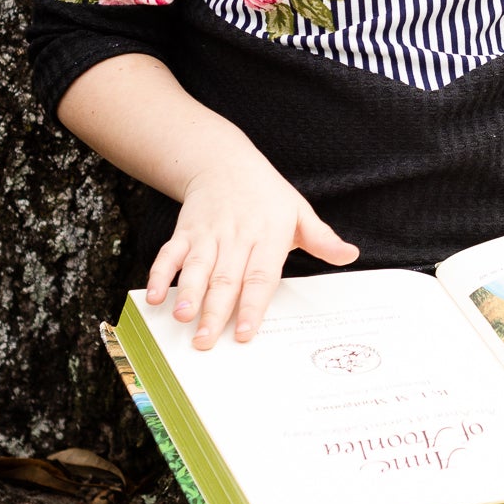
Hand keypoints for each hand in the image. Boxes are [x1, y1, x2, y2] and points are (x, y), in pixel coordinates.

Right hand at [145, 157, 357, 348]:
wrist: (224, 161)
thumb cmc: (266, 194)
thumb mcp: (299, 211)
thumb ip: (322, 238)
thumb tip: (350, 255)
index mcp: (268, 236)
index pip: (260, 277)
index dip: (251, 306)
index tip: (244, 333)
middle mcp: (237, 237)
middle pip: (226, 279)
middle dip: (215, 312)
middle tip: (206, 342)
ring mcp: (209, 234)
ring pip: (197, 268)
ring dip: (187, 294)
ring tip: (181, 318)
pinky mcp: (185, 231)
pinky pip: (170, 254)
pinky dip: (160, 274)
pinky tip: (154, 296)